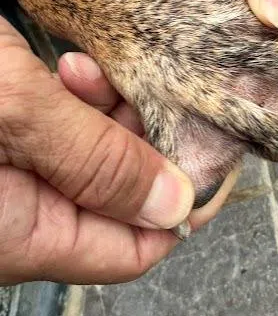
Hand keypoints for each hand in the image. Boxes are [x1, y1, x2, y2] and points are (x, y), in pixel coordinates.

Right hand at [0, 19, 230, 285]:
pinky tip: (69, 66)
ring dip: (111, 107)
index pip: (133, 249)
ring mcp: (15, 177)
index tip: (219, 148)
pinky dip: (77, 99)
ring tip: (86, 69)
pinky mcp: (7, 139)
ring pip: (97, 154)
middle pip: (123, 195)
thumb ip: (97, 162)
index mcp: (23, 237)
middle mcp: (20, 218)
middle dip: (146, 137)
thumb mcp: (17, 113)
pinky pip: (64, 131)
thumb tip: (176, 206)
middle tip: (154, 86)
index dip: (185, 205)